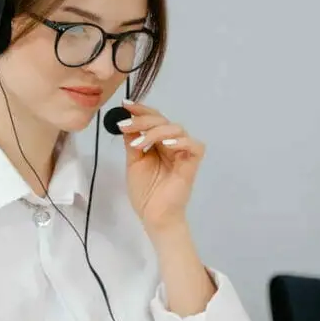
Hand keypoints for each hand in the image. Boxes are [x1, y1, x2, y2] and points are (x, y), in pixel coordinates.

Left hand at [117, 101, 205, 231]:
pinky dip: (181, 141)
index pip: (153, 120)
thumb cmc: (145, 192)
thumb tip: (125, 121)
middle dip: (143, 120)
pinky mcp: (192, 163)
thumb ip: (132, 142)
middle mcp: (173, 144)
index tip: (125, 105)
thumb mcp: (134, 162)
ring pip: (176, 129)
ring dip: (155, 132)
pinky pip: (194, 146)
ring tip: (139, 144)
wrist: (154, 216)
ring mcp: (183, 153)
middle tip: (125, 125)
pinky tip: (166, 145)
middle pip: (163, 120)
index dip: (141, 110)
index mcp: (159, 142)